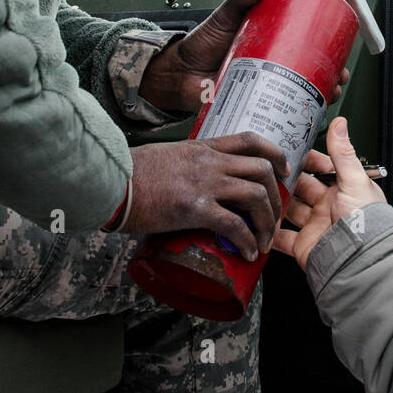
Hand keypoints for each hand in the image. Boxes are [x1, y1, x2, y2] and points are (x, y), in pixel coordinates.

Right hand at [126, 133, 288, 260]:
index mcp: (203, 148)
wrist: (109, 182)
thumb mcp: (165, 156)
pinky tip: (248, 252)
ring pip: (255, 196)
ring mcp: (204, 183)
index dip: (275, 154)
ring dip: (267, 221)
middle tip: (276, 215)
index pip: (250, 140)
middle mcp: (209, 162)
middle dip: (277, 196)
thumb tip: (192, 180)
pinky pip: (233, 225)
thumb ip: (186, 165)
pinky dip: (246, 240)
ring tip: (264, 240)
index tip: (283, 170)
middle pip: (262, 170)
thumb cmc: (129, 172)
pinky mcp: (194, 208)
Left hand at [138, 0, 349, 114]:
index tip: (339, 49)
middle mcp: (271, 67)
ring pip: (299, 95)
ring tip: (329, 95)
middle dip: (331, 77)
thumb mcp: (223, 17)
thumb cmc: (198, 46)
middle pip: (310, 74)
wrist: (176, 75)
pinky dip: (294, 118)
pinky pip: (278, 114)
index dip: (326, 50)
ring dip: (320, 97)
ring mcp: (263, 87)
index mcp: (270, 45)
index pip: (305, 47)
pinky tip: (307, 117)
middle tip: (338, 77)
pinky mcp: (253, 105)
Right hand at [273, 118, 383, 269]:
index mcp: (343, 190)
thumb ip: (342, 153)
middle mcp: (328, 207)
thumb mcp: (354, 181)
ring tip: (260, 192)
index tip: (287, 152)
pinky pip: (282, 239)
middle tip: (268, 169)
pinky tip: (260, 224)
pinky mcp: (304, 246)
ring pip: (289, 211)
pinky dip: (271, 234)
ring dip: (276, 204)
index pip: (320, 169)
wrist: (361, 261)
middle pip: (301, 189)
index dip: (304, 160)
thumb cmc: (366, 222)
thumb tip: (340, 124)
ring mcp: (315, 227)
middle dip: (286, 180)